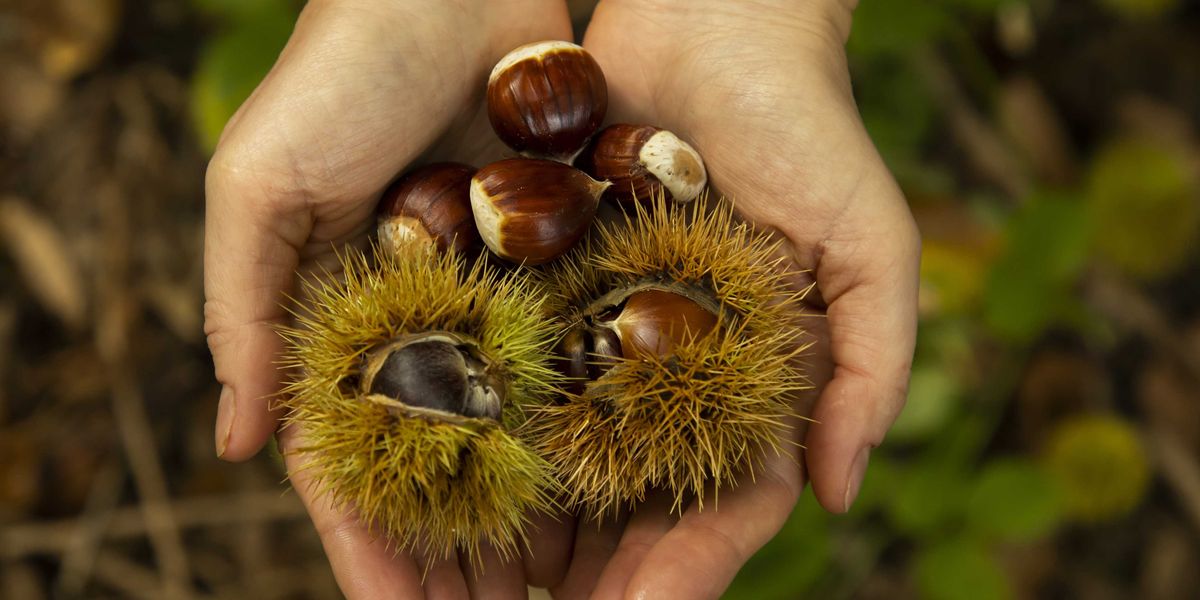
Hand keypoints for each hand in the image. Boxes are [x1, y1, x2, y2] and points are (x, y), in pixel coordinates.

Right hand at [202, 0, 574, 595]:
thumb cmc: (339, 70)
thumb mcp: (259, 185)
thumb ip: (242, 308)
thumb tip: (235, 443)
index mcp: (334, 318)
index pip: (346, 460)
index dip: (367, 542)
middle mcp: (415, 322)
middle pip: (436, 467)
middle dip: (454, 550)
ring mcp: (488, 299)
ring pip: (507, 433)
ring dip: (523, 512)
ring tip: (552, 588)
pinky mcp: (552, 262)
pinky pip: (567, 359)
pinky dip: (579, 426)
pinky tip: (606, 491)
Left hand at [543, 1, 920, 596]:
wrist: (711, 21)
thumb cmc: (808, 126)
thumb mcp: (869, 243)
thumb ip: (872, 366)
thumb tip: (839, 491)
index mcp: (756, 384)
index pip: (729, 502)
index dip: (690, 567)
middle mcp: (677, 374)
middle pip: (638, 503)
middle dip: (603, 575)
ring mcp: (610, 336)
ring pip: (571, 457)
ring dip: (536, 528)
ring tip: (486, 587)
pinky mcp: (551, 288)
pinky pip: (520, 371)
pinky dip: (491, 430)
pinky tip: (448, 479)